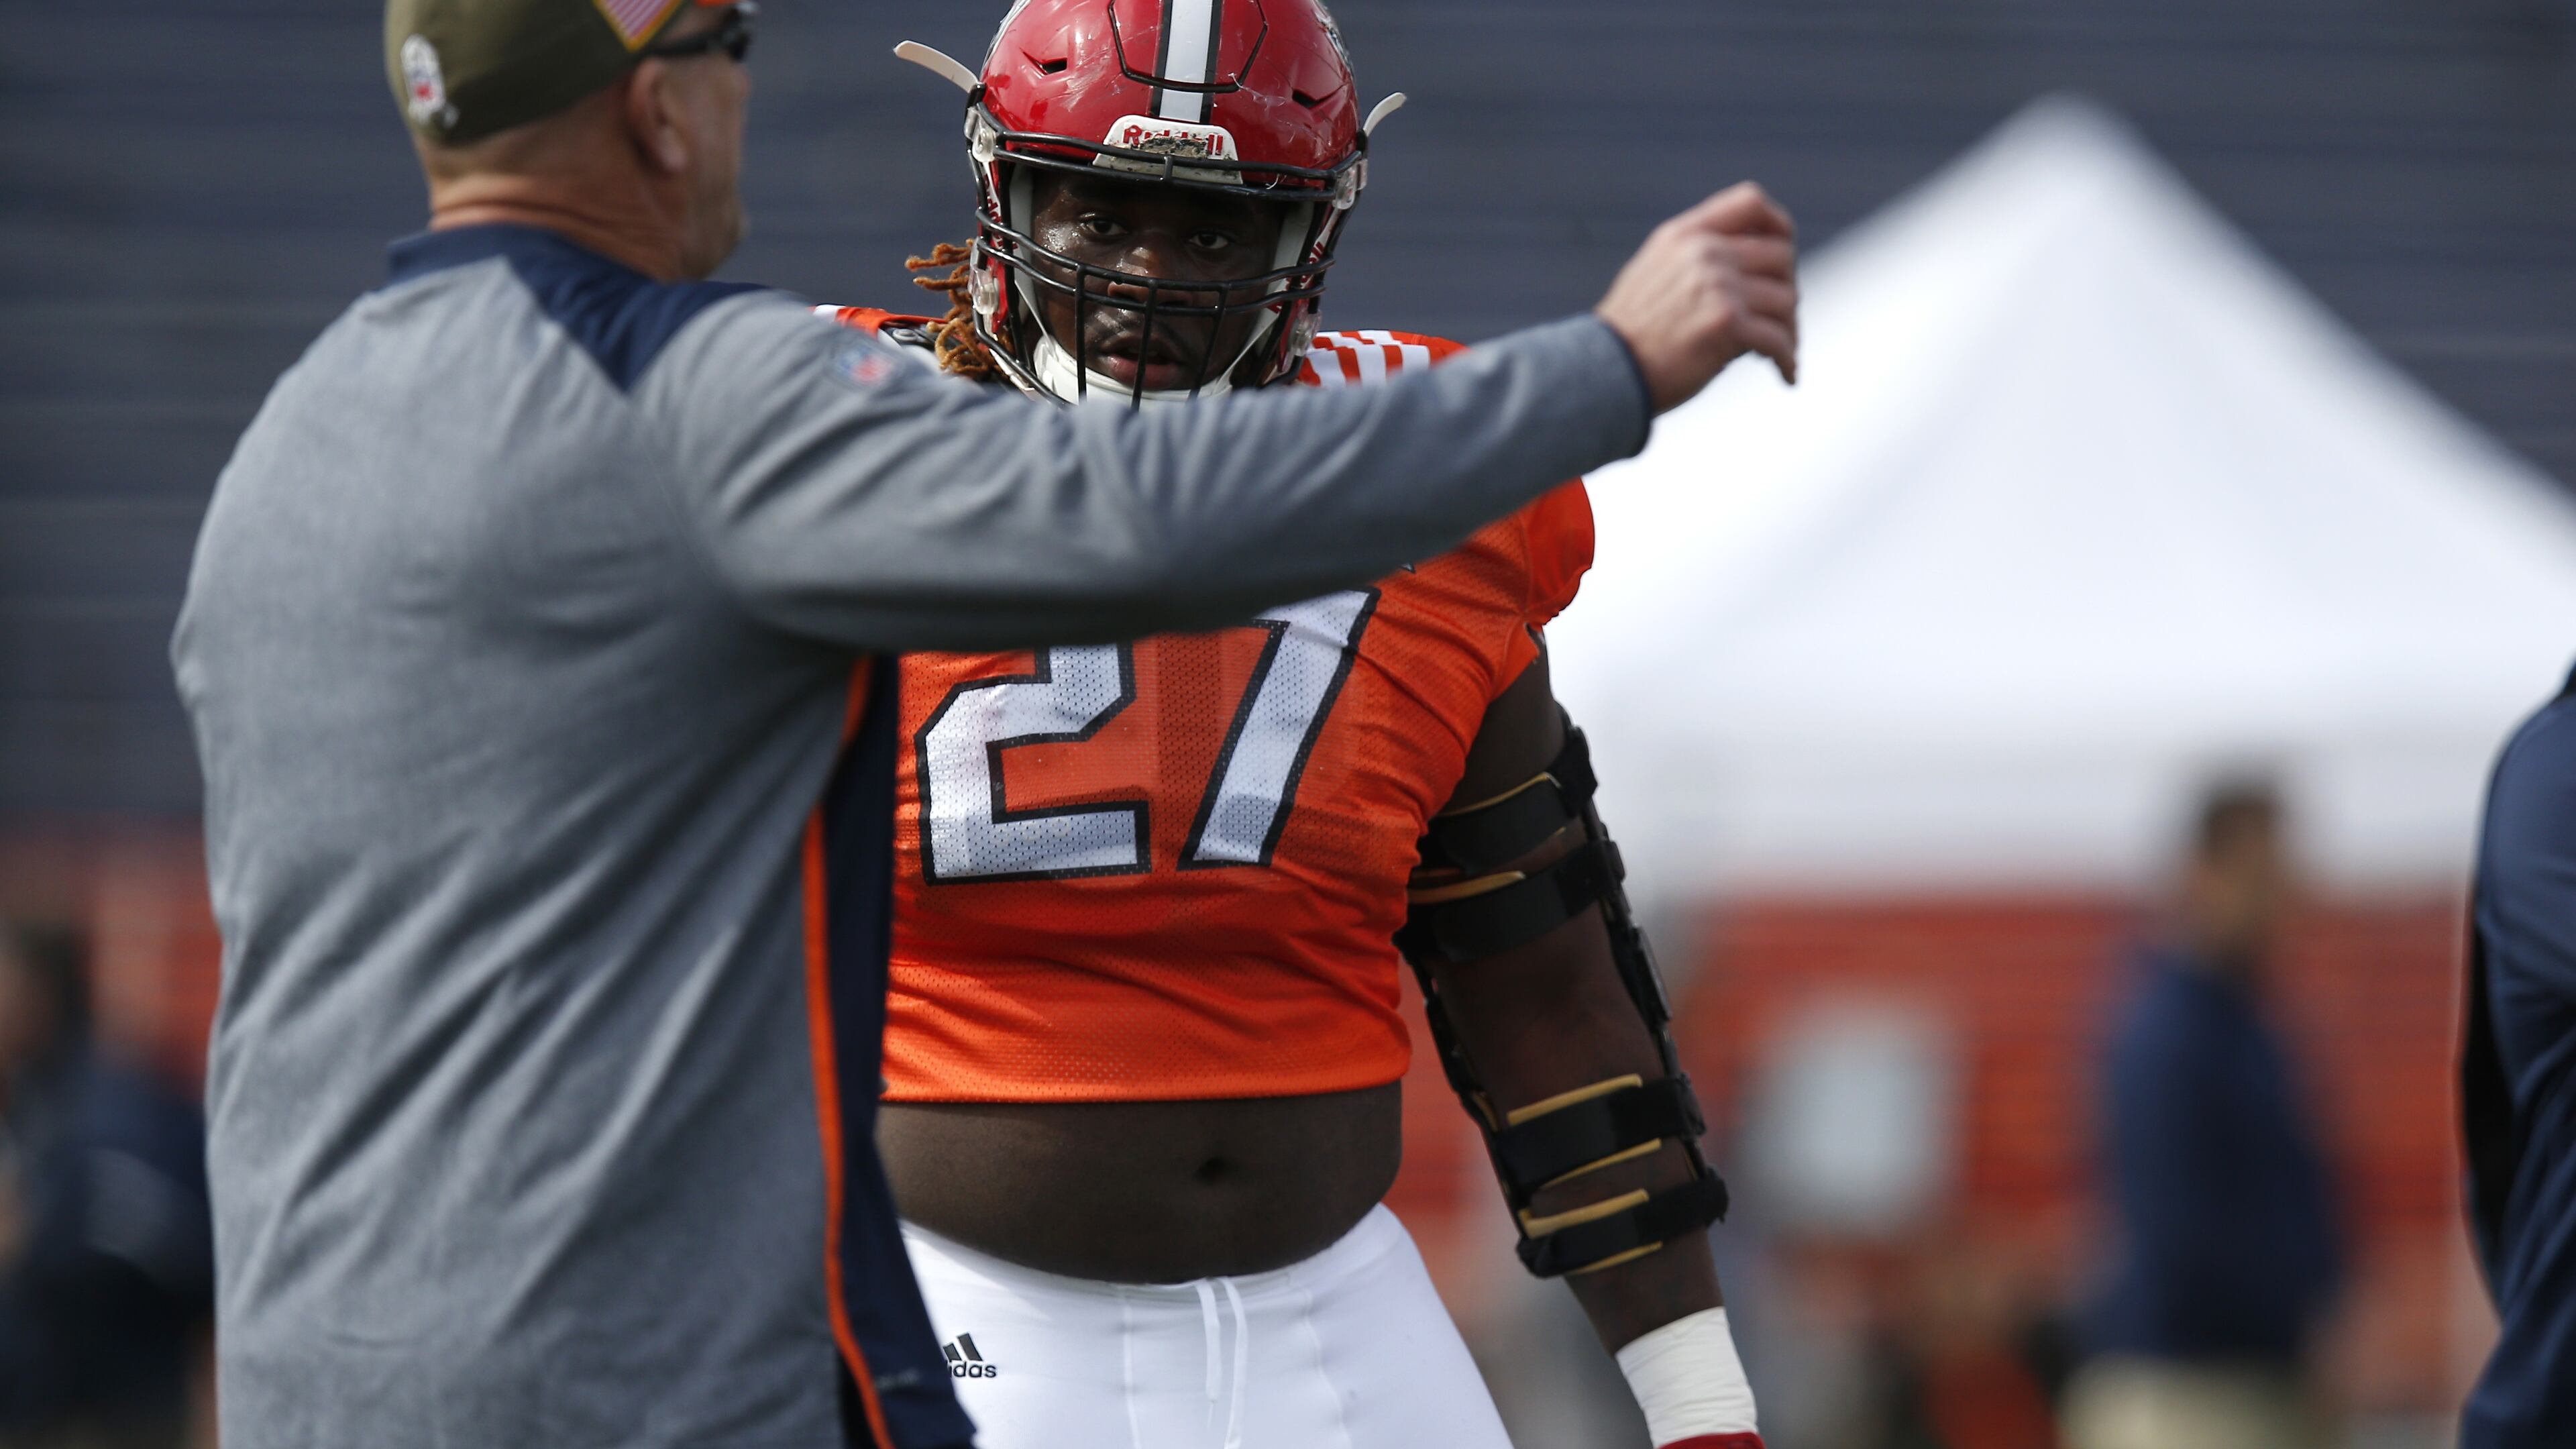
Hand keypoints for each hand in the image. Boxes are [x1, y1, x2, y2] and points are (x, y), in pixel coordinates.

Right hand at [1594, 183, 1797, 413]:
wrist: (1605, 372)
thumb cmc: (1630, 334)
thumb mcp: (1655, 272)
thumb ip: (1695, 259)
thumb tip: (1750, 269)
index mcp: (1685, 234)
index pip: (1751, 202)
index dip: (1779, 225)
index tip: (1783, 254)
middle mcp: (1704, 252)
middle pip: (1781, 256)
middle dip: (1786, 289)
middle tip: (1779, 319)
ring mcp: (1717, 286)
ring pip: (1786, 300)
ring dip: (1789, 330)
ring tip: (1781, 351)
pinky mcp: (1727, 324)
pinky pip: (1779, 339)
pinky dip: (1788, 360)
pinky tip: (1786, 375)